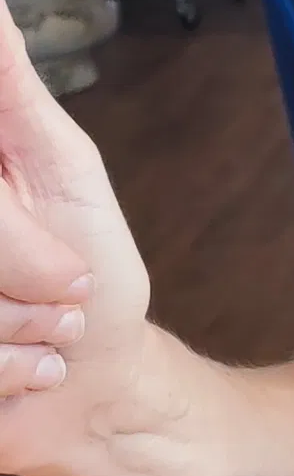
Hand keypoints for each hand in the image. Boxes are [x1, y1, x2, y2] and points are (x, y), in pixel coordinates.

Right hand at [0, 0, 191, 475]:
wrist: (103, 393)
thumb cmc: (89, 274)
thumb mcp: (59, 161)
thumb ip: (8, 82)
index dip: (15, 233)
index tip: (33, 218)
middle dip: (31, 267)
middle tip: (60, 284)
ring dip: (22, 329)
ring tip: (39, 331)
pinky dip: (11, 376)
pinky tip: (25, 374)